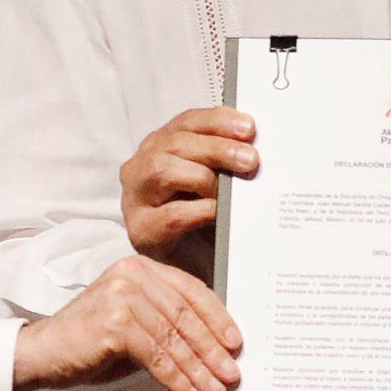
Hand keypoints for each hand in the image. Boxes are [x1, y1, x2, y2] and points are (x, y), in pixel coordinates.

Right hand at [13, 255, 242, 390]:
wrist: (40, 353)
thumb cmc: (90, 341)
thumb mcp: (135, 324)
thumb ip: (167, 325)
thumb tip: (214, 349)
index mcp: (141, 269)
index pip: (191, 291)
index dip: (217, 318)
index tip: (236, 344)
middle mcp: (132, 275)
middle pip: (186, 316)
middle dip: (212, 350)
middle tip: (232, 375)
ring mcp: (121, 296)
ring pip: (173, 339)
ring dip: (198, 369)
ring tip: (215, 390)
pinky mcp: (113, 323)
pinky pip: (156, 356)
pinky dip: (175, 378)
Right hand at [121, 107, 255, 272]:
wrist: (194, 268)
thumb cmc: (206, 221)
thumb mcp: (216, 183)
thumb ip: (226, 161)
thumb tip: (255, 146)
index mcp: (160, 147)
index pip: (187, 123)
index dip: (218, 121)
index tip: (249, 128)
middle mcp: (141, 167)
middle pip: (176, 144)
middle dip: (217, 148)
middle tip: (250, 161)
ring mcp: (135, 199)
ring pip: (163, 171)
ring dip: (205, 177)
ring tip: (234, 191)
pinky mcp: (141, 231)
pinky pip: (170, 214)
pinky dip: (199, 210)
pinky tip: (219, 214)